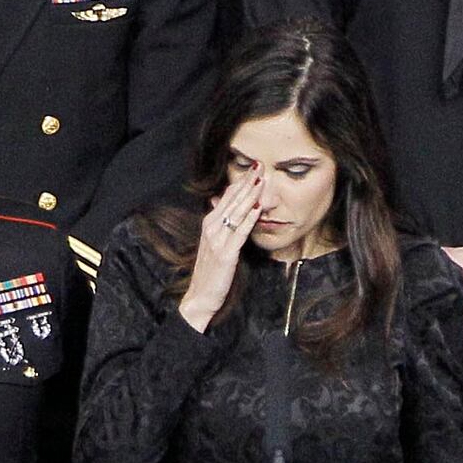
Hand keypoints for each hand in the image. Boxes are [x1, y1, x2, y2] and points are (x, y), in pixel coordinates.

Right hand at [181, 173, 264, 328]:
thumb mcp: (213, 243)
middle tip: (261, 165)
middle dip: (247, 182)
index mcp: (209, 223)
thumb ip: (219, 223)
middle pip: (231, 200)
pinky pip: (239, 233)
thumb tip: (218, 201)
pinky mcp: (225, 254)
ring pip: (236, 213)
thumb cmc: (210, 270)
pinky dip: (248, 220)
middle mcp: (211, 228)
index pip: (226, 197)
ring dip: (250, 196)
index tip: (254, 168)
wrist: (200, 296)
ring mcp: (217, 240)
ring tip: (261, 181)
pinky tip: (257, 209)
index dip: (241, 182)